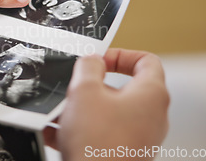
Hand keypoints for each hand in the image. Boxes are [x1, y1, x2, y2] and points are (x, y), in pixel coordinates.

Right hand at [44, 49, 169, 160]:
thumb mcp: (84, 91)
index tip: (98, 59)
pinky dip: (79, 130)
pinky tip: (54, 133)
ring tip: (57, 112)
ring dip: (79, 109)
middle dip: (89, 87)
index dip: (120, 55)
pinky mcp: (122, 153)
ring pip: (105, 113)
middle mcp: (149, 116)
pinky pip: (99, 133)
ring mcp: (137, 137)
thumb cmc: (99, 144)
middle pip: (120, 88)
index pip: (146, 61)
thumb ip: (88, 66)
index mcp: (150, 94)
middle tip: (71, 87)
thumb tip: (91, 60)